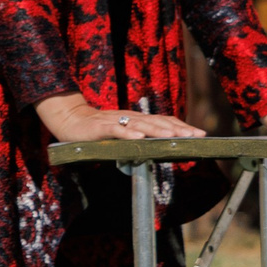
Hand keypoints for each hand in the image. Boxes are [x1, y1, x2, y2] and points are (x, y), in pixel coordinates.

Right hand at [34, 92, 202, 143]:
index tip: (199, 133)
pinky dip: (129, 134)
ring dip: (160, 131)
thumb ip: (134, 139)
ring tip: (176, 136)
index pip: (162, 120)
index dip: (181, 125)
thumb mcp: (119, 133)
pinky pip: (116, 130)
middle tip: (196, 135)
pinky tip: (141, 139)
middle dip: (178, 129)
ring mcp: (114, 121)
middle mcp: (128, 117)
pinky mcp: (99, 128)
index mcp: (134, 119)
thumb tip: (154, 149)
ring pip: (141, 125)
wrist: (67, 119)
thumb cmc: (93, 129)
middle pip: (157, 122)